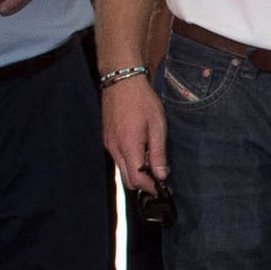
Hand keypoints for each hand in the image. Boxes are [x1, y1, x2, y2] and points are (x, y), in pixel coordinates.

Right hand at [103, 76, 167, 190]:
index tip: (163, 188)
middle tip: (160, 178)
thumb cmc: (142, 101)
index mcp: (128, 147)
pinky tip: (141, 151)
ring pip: (122, 170)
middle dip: (144, 183)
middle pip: (128, 180)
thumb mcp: (157, 126)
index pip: (137, 180)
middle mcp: (114, 149)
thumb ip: (158, 153)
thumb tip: (161, 175)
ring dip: (136, 172)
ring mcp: (108, 144)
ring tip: (153, 162)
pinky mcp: (107, 139)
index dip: (151, 188)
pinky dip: (130, 162)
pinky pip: (118, 158)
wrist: (121, 81)